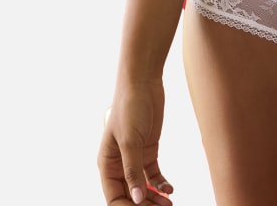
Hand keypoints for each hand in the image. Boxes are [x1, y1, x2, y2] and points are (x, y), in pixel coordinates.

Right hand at [98, 80, 173, 204]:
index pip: (114, 197)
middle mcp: (119, 164)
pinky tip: (170, 189)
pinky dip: (160, 185)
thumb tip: (136, 199)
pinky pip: (153, 175)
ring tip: (169, 204)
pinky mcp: (148, 150)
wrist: (143, 82)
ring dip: (154, 199)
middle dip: (143, 205)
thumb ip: (132, 170)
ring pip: (142, 188)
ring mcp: (134, 158)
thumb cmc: (130, 107)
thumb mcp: (130, 140)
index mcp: (107, 164)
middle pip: (129, 195)